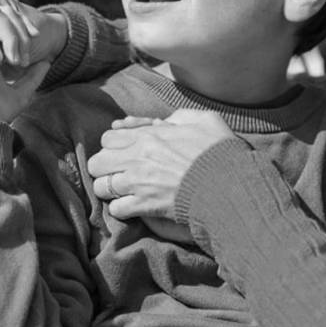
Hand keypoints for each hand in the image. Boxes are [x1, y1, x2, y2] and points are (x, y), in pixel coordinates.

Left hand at [87, 110, 237, 220]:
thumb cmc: (219, 151)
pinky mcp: (145, 206)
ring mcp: (139, 184)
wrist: (229, 184)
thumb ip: (180, 116)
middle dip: (105, 167)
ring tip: (124, 191)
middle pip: (96, 163)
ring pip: (101, 187)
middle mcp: (137, 159)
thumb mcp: (204, 120)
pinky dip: (122, 209)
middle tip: (120, 172)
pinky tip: (134, 206)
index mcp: (149, 136)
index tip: (127, 151)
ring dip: (110, 189)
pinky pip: (116, 210)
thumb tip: (166, 122)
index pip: (108, 137)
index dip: (115, 145)